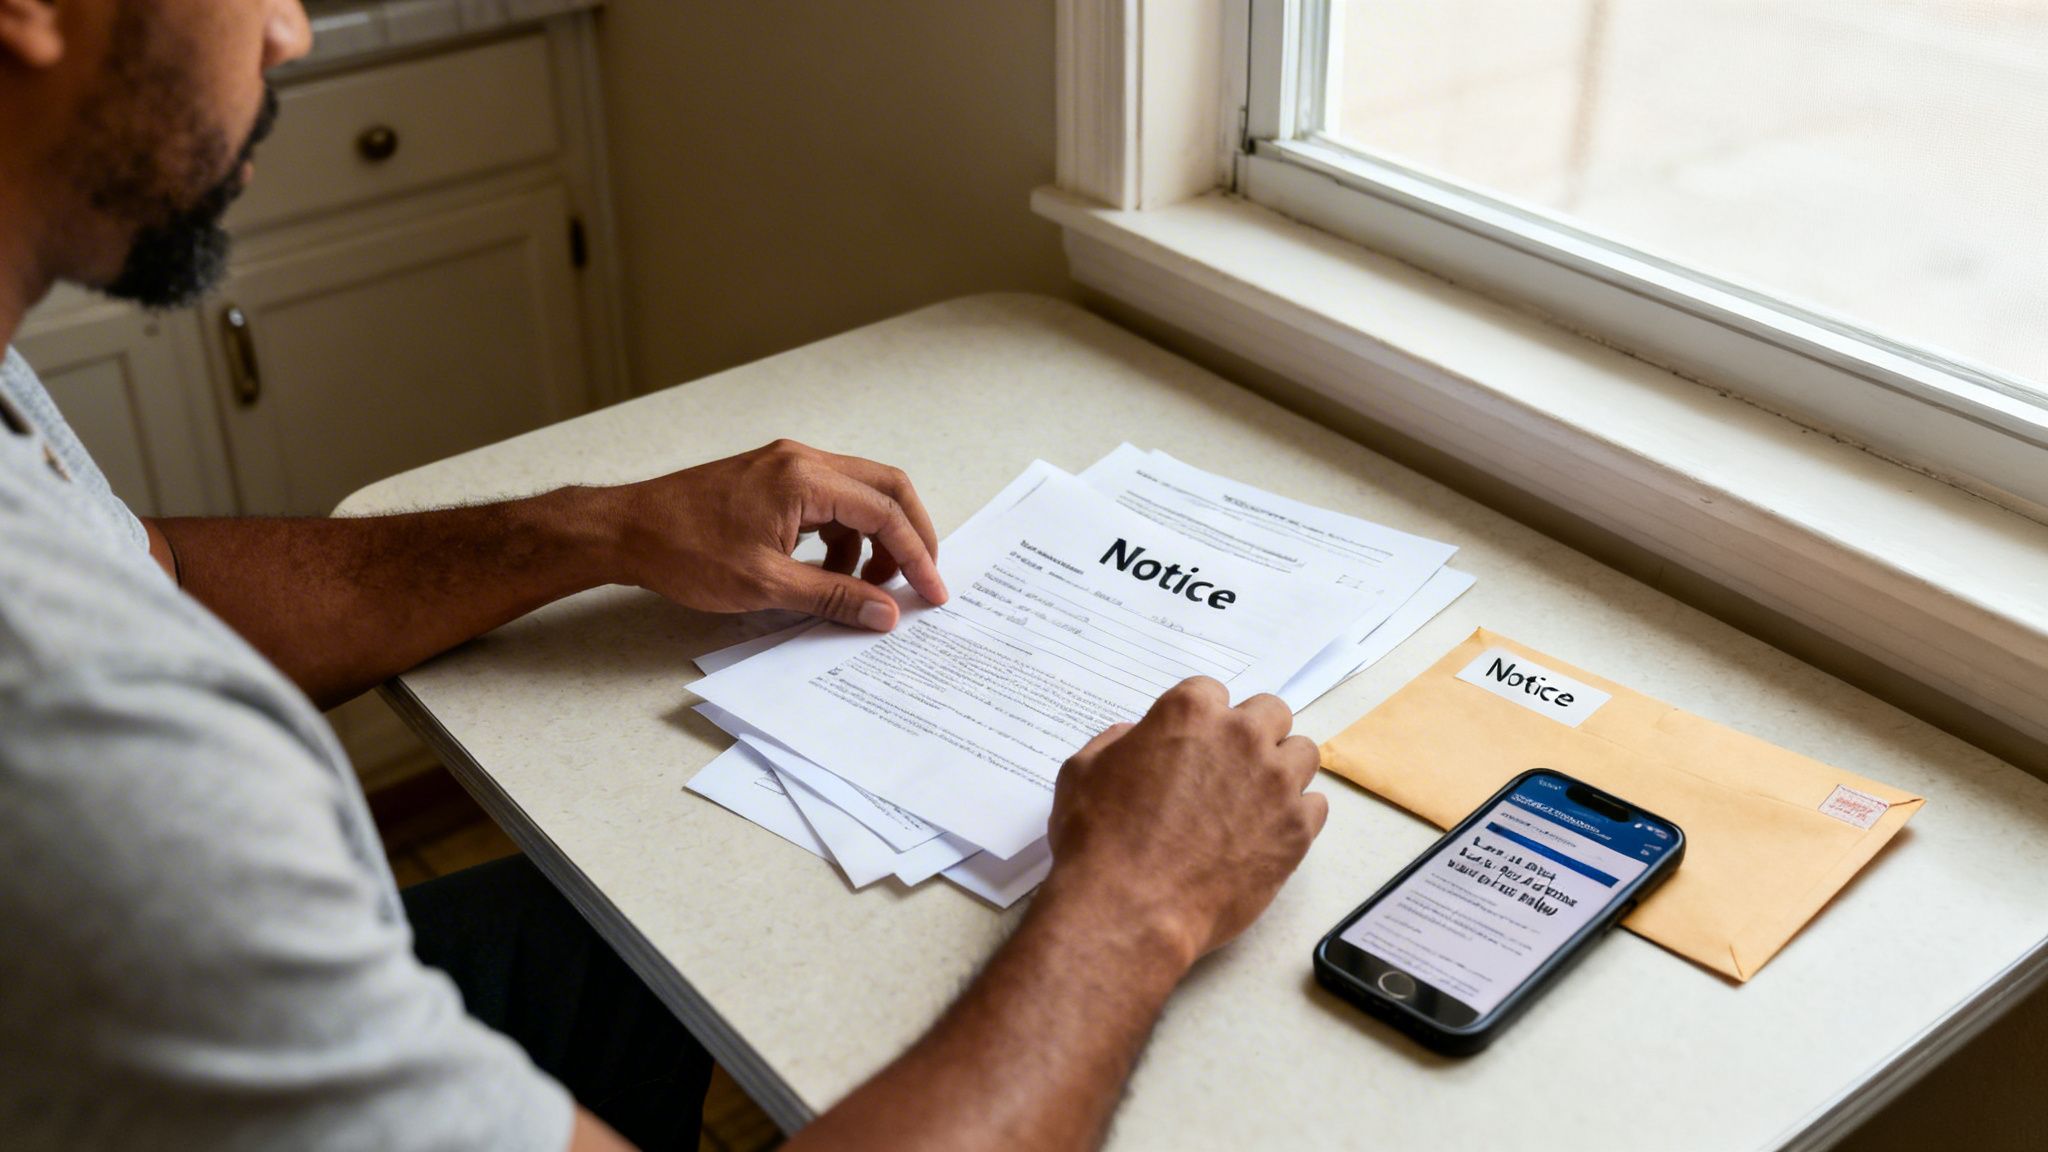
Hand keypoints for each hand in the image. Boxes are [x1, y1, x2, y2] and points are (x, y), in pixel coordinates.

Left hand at [606, 439, 948, 628]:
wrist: (625, 531)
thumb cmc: (683, 550)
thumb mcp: (765, 584)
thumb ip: (834, 596)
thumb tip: (885, 613)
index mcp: (804, 477)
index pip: (885, 511)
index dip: (917, 554)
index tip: (931, 591)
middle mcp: (801, 460)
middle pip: (885, 489)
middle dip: (909, 536)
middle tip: (919, 580)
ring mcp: (786, 466)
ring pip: (858, 496)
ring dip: (873, 540)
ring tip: (863, 588)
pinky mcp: (773, 480)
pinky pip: (828, 502)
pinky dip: (842, 537)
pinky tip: (827, 572)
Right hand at [1043, 677, 1326, 967]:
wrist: (1130, 908)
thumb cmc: (1098, 840)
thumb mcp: (1083, 772)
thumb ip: (1116, 743)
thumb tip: (1136, 738)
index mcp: (1190, 713)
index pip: (1212, 691)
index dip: (1201, 718)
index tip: (1193, 742)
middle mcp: (1241, 737)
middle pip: (1271, 712)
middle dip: (1253, 733)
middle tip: (1230, 766)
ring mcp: (1275, 783)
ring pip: (1303, 753)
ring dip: (1282, 768)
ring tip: (1256, 799)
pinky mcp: (1296, 830)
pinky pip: (1315, 806)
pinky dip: (1296, 815)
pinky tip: (1268, 832)